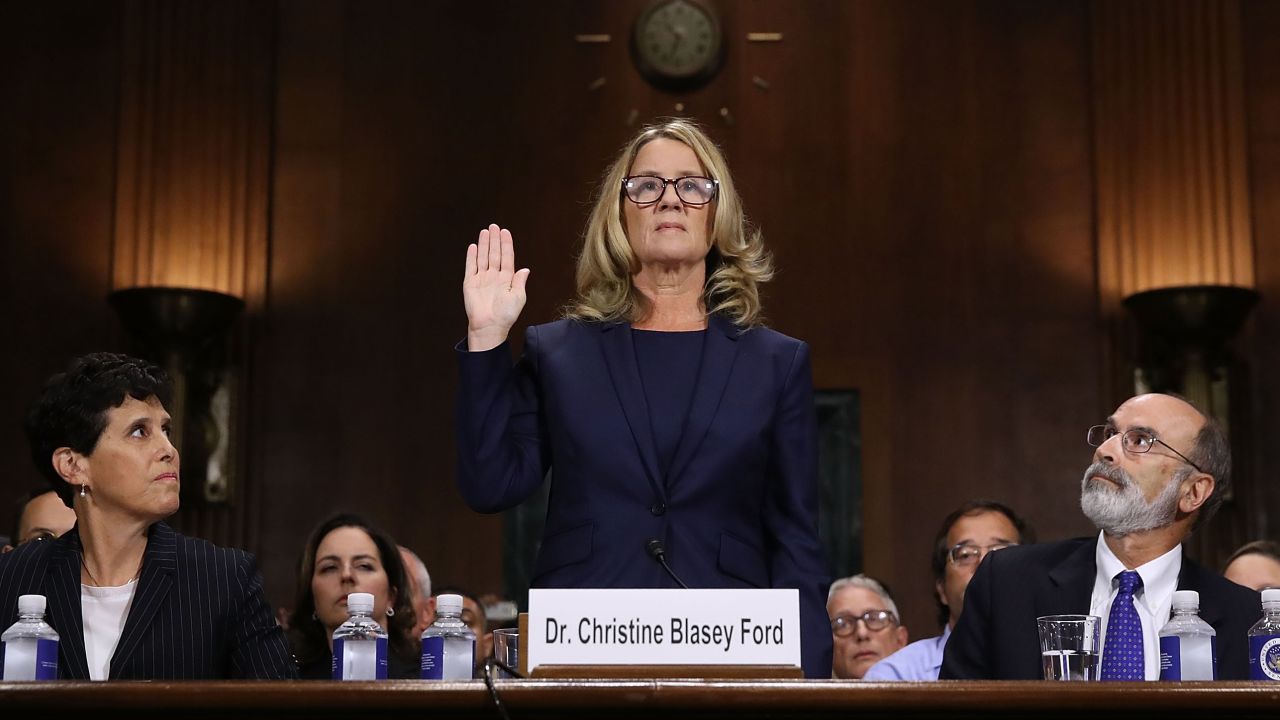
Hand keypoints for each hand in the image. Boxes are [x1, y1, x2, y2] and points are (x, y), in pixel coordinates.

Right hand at [463, 224, 529, 350]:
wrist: (489, 326)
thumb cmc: (505, 315)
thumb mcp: (518, 297)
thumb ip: (520, 282)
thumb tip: (525, 269)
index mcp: (507, 279)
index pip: (507, 257)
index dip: (506, 244)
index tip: (505, 232)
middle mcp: (494, 276)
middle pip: (494, 254)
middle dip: (495, 240)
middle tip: (494, 226)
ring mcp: (482, 279)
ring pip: (483, 257)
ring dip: (484, 244)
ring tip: (485, 232)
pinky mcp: (470, 283)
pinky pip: (471, 267)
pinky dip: (472, 256)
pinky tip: (474, 246)